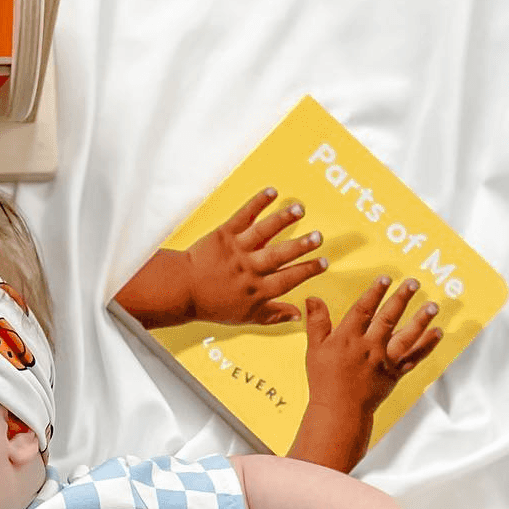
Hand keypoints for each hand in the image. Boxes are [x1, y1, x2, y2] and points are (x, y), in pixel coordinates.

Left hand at [184, 189, 327, 325]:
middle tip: (318, 236)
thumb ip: (273, 315)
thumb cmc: (214, 304)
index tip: (324, 263)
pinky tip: (272, 192)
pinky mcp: (224, 234)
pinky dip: (257, 203)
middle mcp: (249, 270)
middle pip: (280, 255)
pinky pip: (243, 216)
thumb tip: (299, 315)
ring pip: (264, 233)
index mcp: (257, 290)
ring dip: (283, 219)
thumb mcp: (245, 316)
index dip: (308, 271)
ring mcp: (237, 251)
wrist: (183, 289)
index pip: (289, 279)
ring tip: (300, 210)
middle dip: (301, 245)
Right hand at [304, 275, 442, 418]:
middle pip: (387, 318)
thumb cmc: (324, 382)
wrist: (339, 411)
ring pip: (405, 336)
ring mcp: (383, 361)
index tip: (386, 278)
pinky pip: (414, 358)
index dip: (374, 292)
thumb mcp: (314, 350)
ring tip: (432, 306)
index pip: (363, 310)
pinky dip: (427, 345)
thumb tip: (313, 298)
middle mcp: (368, 347)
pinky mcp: (394, 374)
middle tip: (413, 283)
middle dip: (401, 298)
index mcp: (348, 339)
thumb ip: (317, 322)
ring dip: (420, 320)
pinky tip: (437, 333)